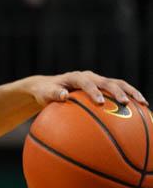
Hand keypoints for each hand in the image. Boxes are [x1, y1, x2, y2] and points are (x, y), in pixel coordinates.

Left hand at [23, 71, 146, 107]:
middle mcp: (90, 77)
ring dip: (131, 92)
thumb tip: (64, 96)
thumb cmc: (45, 92)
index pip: (86, 82)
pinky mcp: (103, 87)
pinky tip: (142, 110)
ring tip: (143, 104)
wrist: (48, 86)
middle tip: (125, 103)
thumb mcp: (45, 93)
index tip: (99, 103)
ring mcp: (98, 81)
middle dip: (118, 91)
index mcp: (76, 77)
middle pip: (107, 82)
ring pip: (118, 84)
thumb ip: (53, 94)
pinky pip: (119, 91)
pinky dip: (130, 98)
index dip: (94, 91)